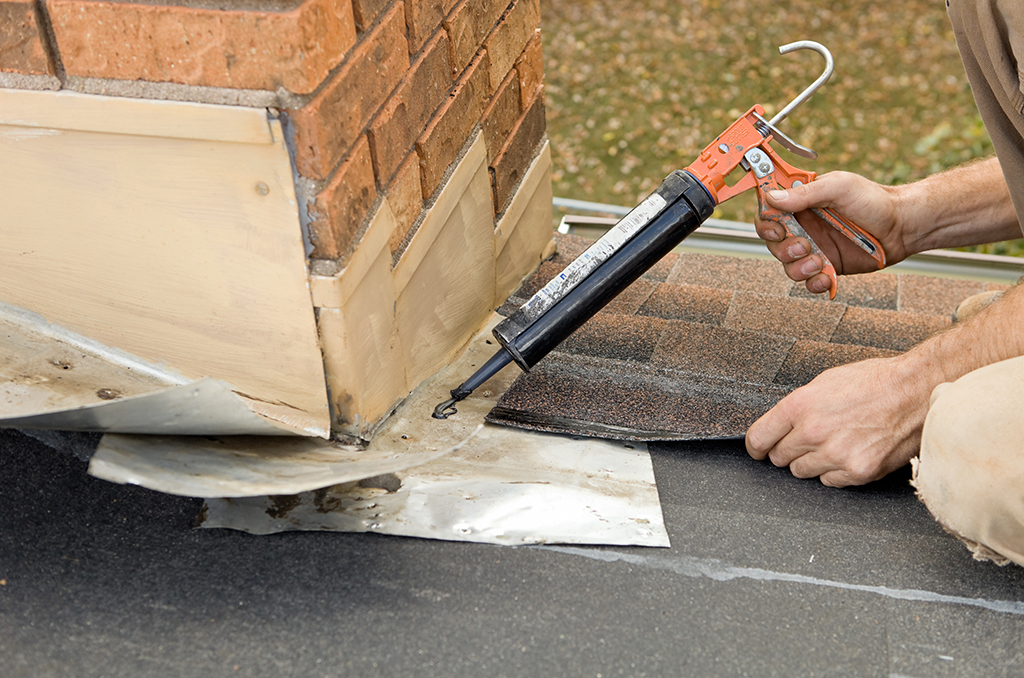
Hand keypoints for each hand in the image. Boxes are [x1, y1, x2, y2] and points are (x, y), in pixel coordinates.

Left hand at [745, 354, 932, 485]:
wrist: (917, 392)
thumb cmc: (875, 382)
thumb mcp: (825, 382)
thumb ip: (798, 406)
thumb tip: (779, 425)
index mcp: (800, 405)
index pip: (758, 438)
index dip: (756, 446)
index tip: (759, 449)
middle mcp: (813, 432)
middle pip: (779, 458)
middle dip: (787, 450)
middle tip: (806, 440)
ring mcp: (836, 454)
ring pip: (802, 472)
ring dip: (811, 462)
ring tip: (833, 443)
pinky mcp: (858, 471)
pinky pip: (829, 481)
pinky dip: (835, 471)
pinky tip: (850, 452)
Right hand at [755, 171, 909, 294]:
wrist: (903, 226)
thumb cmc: (874, 200)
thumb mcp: (839, 187)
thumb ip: (804, 194)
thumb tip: (772, 198)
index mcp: (802, 203)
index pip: (768, 213)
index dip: (766, 223)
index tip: (778, 228)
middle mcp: (804, 226)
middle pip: (773, 243)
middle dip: (784, 249)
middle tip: (804, 245)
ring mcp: (815, 248)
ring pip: (787, 266)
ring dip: (798, 268)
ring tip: (819, 262)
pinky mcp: (827, 267)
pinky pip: (809, 282)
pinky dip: (814, 283)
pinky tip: (826, 277)